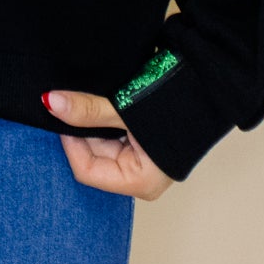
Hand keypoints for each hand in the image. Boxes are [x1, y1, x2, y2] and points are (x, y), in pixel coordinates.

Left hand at [44, 90, 174, 200]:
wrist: (212, 82)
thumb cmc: (177, 102)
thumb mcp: (125, 108)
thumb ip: (87, 110)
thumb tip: (51, 103)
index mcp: (139, 181)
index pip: (86, 170)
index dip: (70, 141)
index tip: (62, 112)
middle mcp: (140, 177)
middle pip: (93, 156)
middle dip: (81, 131)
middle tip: (74, 103)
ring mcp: (143, 161)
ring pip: (102, 143)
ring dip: (94, 123)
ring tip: (94, 101)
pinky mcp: (145, 144)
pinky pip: (115, 135)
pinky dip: (105, 119)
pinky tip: (105, 103)